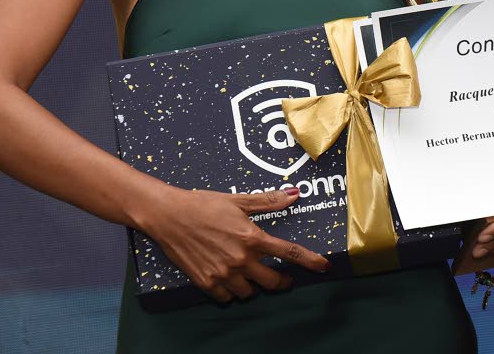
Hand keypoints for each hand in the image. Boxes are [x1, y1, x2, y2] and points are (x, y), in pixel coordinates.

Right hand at [140, 186, 329, 302]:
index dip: (310, 261)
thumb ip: (268, 202)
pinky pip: (227, 297)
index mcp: (252, 237)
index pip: (290, 253)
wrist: (169, 216)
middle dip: (281, 281)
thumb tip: (294, 195)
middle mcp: (241, 259)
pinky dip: (231, 292)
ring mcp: (223, 274)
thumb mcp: (238, 200)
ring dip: (254, 286)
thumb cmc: (203, 204)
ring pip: (250, 292)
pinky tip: (229, 279)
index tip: (324, 267)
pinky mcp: (206, 283)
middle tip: (281, 277)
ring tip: (250, 274)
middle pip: (272, 281)